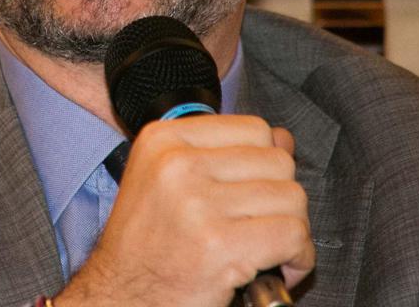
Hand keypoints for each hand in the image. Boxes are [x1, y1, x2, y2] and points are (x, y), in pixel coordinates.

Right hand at [55, 115, 312, 306]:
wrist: (120, 295)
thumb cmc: (147, 244)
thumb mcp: (171, 180)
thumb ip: (227, 154)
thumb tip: (284, 139)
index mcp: (164, 139)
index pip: (255, 129)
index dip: (265, 163)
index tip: (253, 191)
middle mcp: (177, 164)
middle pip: (278, 163)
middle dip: (280, 199)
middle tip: (260, 226)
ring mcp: (197, 204)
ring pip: (292, 199)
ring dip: (293, 229)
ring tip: (268, 248)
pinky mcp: (219, 245)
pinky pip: (293, 235)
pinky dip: (299, 257)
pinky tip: (280, 268)